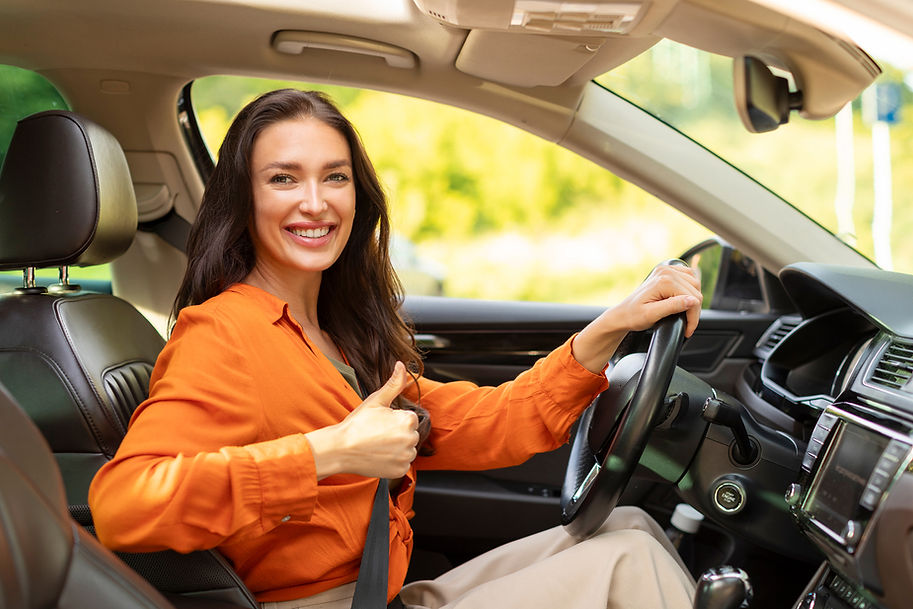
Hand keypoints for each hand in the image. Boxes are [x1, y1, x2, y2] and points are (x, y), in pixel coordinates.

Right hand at [306, 361, 419, 478]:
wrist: (340, 449)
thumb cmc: (357, 424)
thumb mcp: (376, 400)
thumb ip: (394, 384)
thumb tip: (402, 365)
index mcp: (408, 420)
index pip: (408, 419)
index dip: (393, 420)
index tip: (379, 423)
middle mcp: (411, 439)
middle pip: (409, 434)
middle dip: (396, 434)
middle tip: (376, 434)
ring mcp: (406, 457)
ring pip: (406, 449)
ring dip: (396, 448)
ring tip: (376, 445)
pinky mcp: (400, 471)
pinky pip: (402, 464)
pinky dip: (393, 461)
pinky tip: (378, 456)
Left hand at [572, 262, 701, 372]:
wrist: (622, 314)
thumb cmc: (633, 316)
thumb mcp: (652, 315)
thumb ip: (673, 306)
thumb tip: (693, 301)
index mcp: (664, 281)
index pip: (692, 298)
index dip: (693, 317)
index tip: (688, 330)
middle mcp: (666, 271)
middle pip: (695, 290)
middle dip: (694, 310)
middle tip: (687, 325)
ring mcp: (666, 269)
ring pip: (695, 283)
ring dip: (694, 300)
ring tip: (686, 314)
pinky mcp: (666, 271)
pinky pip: (688, 276)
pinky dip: (690, 288)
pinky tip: (685, 299)